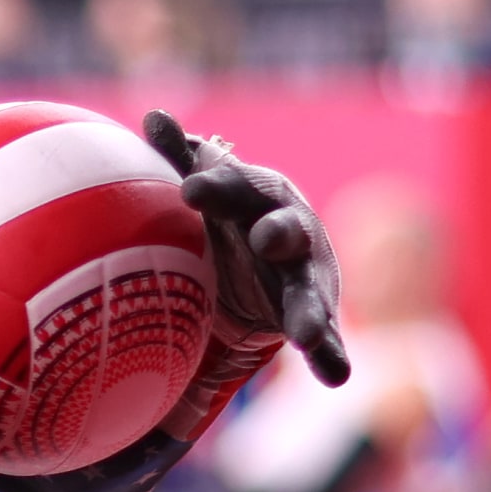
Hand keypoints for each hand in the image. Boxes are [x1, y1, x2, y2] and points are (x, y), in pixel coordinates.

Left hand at [140, 110, 349, 384]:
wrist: (266, 256)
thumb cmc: (229, 214)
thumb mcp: (211, 187)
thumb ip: (181, 155)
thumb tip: (154, 115)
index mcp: (258, 196)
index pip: (235, 186)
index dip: (216, 185)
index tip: (190, 190)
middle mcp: (289, 231)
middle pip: (286, 229)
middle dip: (279, 232)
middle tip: (267, 238)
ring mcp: (305, 275)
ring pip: (311, 291)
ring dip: (311, 311)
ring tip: (309, 337)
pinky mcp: (314, 314)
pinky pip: (326, 335)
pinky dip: (331, 354)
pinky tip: (336, 375)